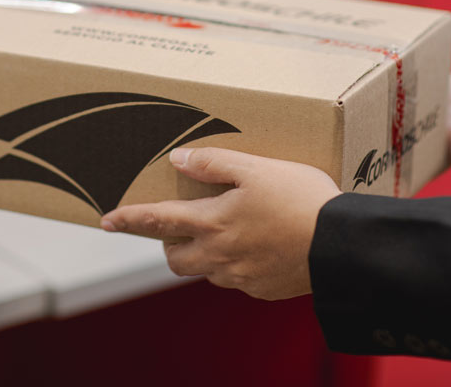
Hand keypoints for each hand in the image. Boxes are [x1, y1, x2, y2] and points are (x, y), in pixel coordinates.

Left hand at [101, 147, 340, 300]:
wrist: (343, 248)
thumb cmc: (302, 201)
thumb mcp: (257, 168)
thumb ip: (214, 163)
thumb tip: (178, 160)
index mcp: (212, 223)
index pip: (156, 221)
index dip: (129, 219)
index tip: (107, 219)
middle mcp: (219, 256)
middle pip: (175, 257)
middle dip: (168, 243)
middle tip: (181, 225)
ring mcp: (240, 277)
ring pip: (206, 270)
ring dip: (203, 253)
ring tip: (227, 230)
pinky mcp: (263, 290)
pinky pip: (236, 279)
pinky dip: (236, 263)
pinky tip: (258, 246)